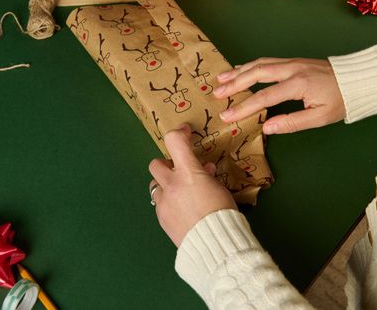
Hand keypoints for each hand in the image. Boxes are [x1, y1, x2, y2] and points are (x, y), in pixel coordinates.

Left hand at [149, 124, 236, 246]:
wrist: (214, 244)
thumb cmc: (222, 214)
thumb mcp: (219, 188)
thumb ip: (207, 176)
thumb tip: (204, 170)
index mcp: (188, 173)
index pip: (174, 141)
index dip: (179, 133)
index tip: (185, 133)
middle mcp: (171, 185)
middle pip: (156, 164)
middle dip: (166, 165)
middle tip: (180, 171)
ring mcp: (163, 202)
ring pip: (154, 186)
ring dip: (165, 185)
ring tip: (180, 193)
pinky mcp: (161, 218)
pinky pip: (159, 204)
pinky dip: (168, 203)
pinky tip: (181, 210)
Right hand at [213, 58, 345, 133]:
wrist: (360, 78)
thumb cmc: (342, 100)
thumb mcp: (321, 117)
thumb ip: (292, 122)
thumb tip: (266, 128)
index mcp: (298, 84)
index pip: (264, 97)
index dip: (243, 108)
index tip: (226, 116)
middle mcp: (291, 69)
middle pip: (256, 74)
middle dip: (234, 84)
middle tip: (216, 93)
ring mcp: (292, 62)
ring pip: (259, 64)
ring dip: (238, 71)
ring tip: (220, 79)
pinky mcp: (293, 61)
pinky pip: (266, 61)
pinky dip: (250, 65)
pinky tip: (241, 70)